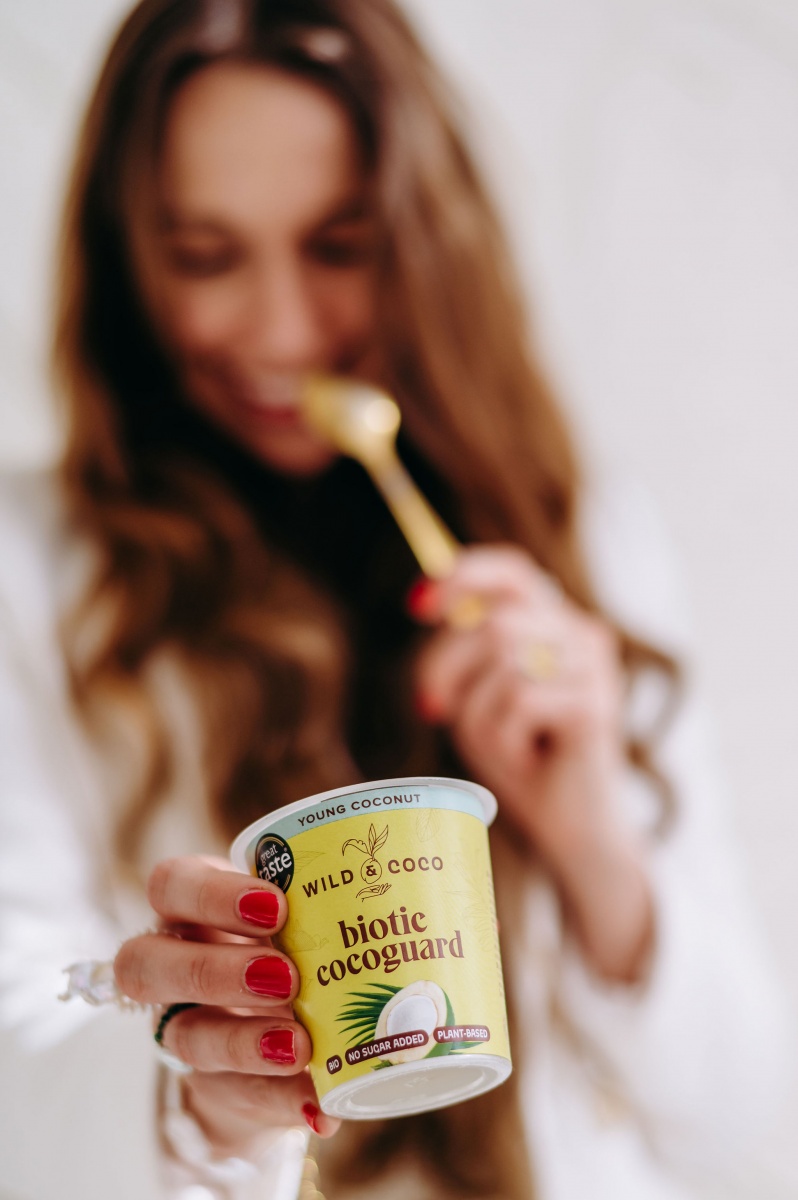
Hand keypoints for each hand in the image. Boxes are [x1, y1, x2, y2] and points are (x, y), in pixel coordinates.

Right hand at [114, 856, 338, 1156]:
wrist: (268, 1023)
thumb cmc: (290, 939)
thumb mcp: (300, 915)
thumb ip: (331, 909)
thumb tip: (417, 909)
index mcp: (190, 905)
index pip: (172, 884)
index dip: (212, 894)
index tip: (276, 906)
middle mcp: (171, 962)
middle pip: (148, 961)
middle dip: (216, 969)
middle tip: (286, 976)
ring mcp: (182, 1025)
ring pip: (182, 1034)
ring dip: (241, 1041)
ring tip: (299, 1045)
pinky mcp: (209, 1083)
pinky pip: (232, 1095)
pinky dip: (280, 1102)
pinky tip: (320, 1107)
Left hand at [409, 546, 652, 981]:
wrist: (573, 827)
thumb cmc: (523, 756)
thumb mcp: (480, 696)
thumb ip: (464, 650)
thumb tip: (427, 600)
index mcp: (555, 624)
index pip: (514, 571)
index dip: (465, 576)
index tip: (417, 606)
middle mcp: (583, 635)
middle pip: (495, 621)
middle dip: (446, 666)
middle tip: (435, 709)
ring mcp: (595, 669)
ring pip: (504, 660)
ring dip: (479, 712)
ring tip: (500, 744)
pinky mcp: (595, 706)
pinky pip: (520, 702)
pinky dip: (504, 738)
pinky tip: (526, 759)